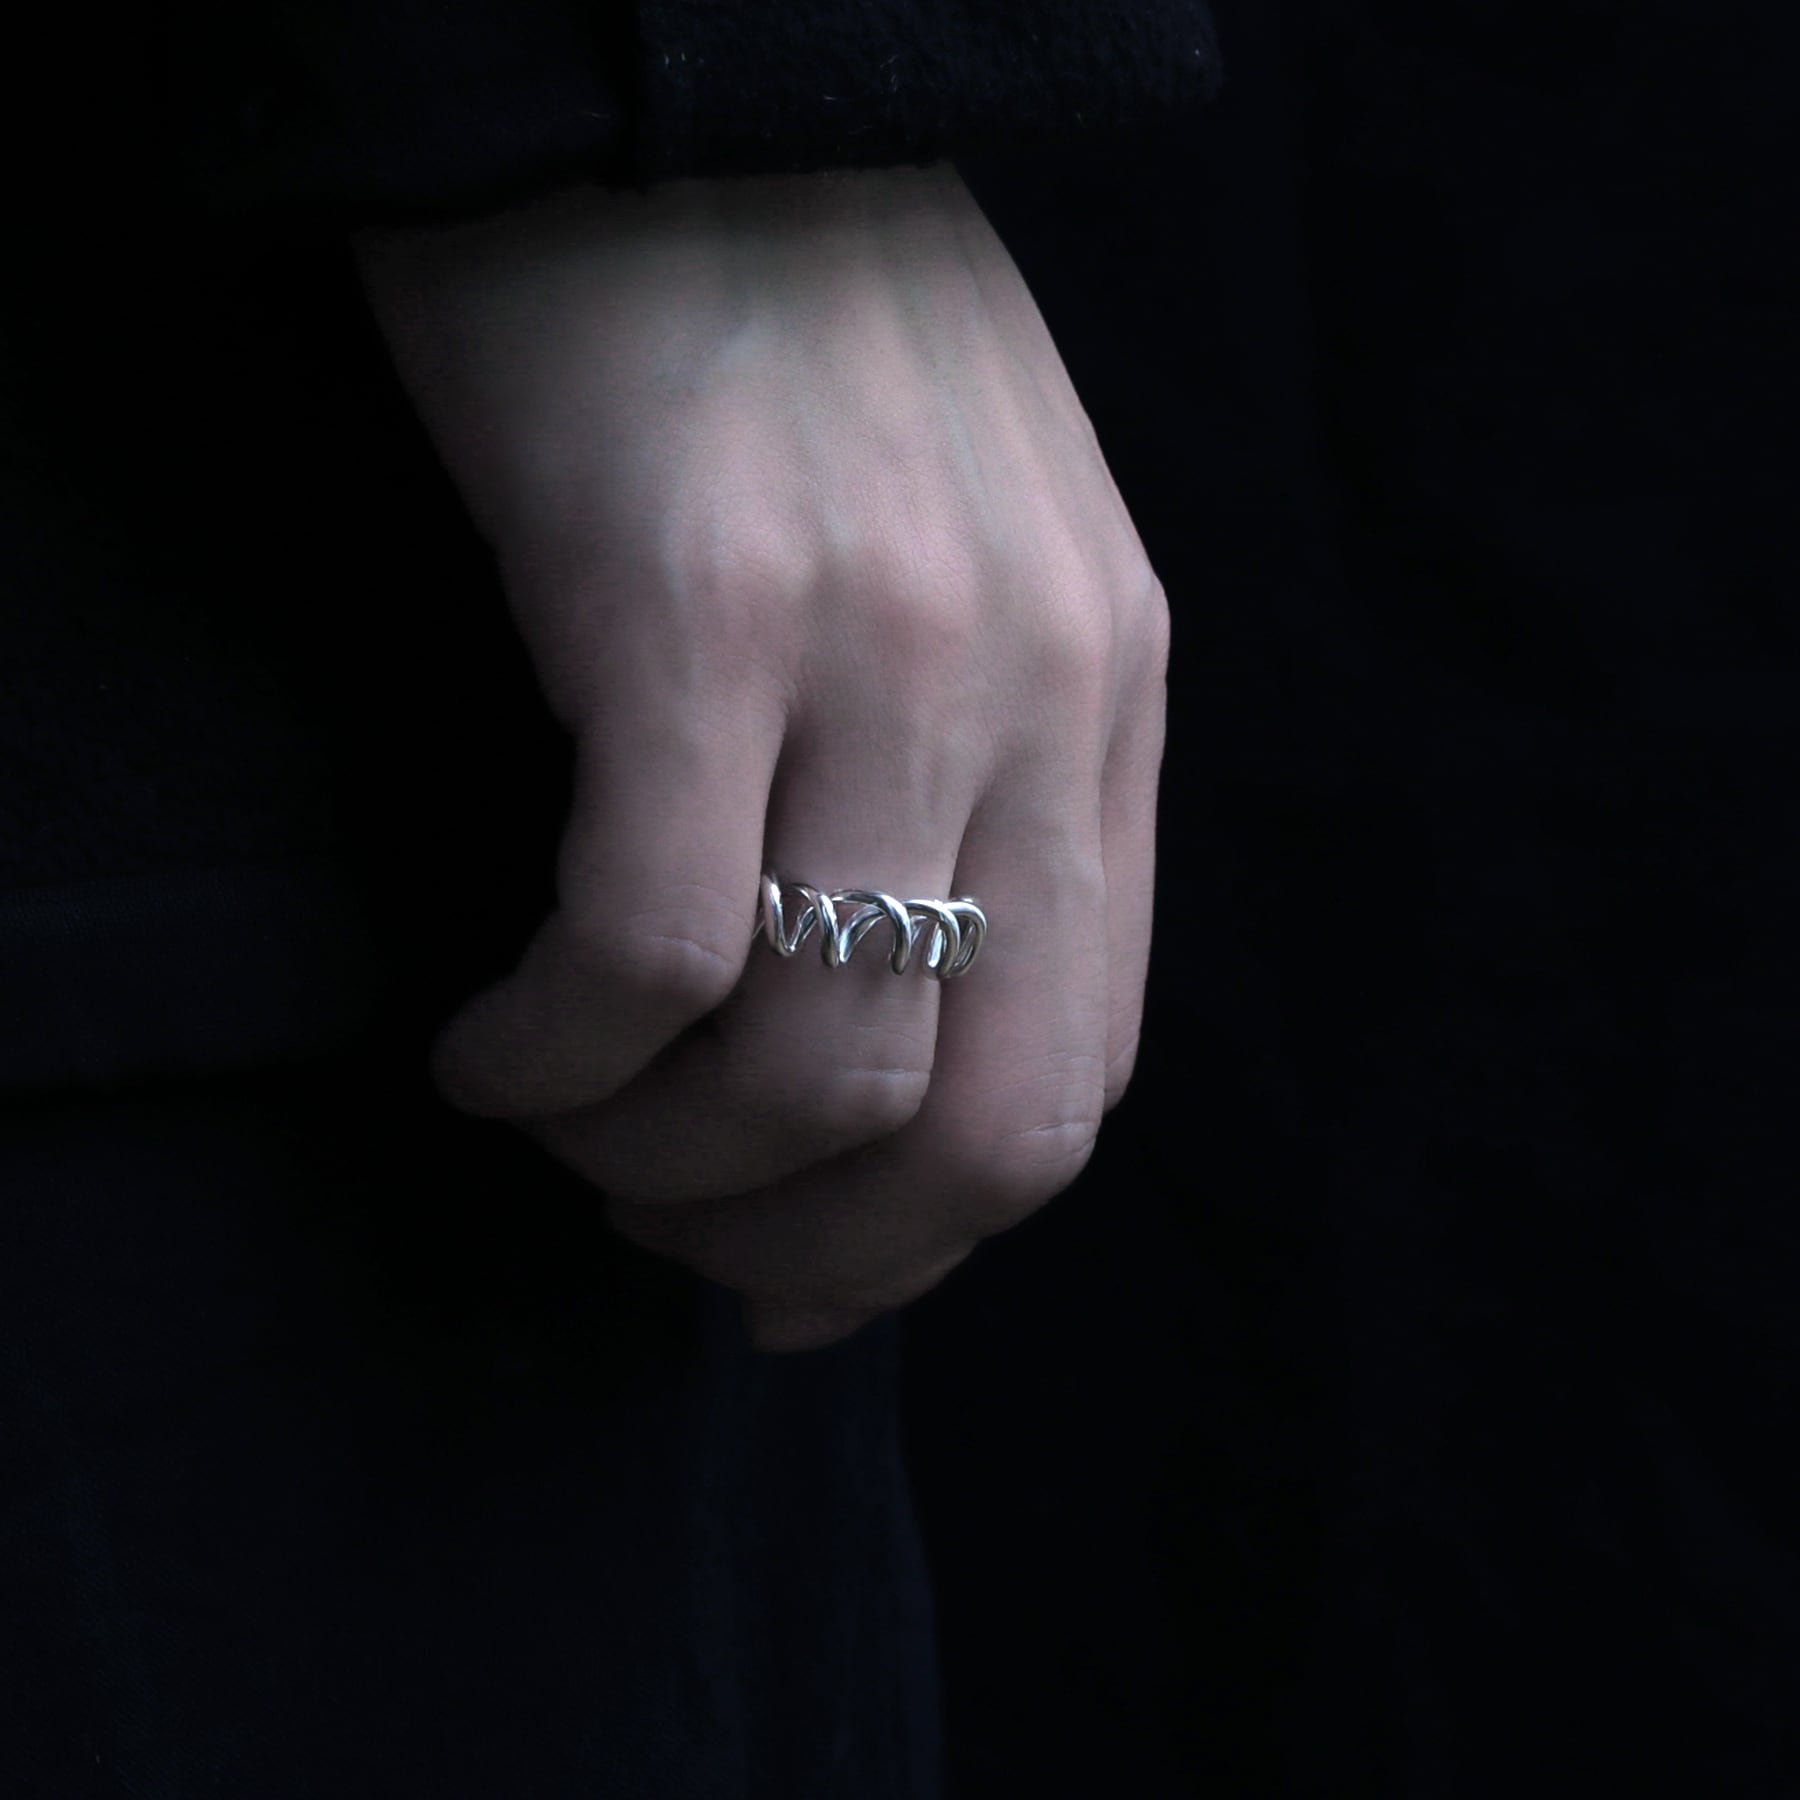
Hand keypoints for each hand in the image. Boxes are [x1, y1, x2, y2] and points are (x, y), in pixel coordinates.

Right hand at [352, 163, 1167, 1351]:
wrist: (686, 99)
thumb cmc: (807, 358)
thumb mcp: (972, 578)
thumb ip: (978, 796)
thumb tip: (883, 1063)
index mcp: (1111, 707)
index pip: (1078, 1077)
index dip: (936, 1237)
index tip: (805, 1283)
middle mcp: (1038, 694)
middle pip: (978, 1125)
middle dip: (816, 1250)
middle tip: (672, 1234)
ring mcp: (883, 651)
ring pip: (810, 1068)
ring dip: (661, 1165)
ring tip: (562, 1123)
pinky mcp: (700, 608)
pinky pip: (641, 951)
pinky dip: (551, 1061)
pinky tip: (485, 1051)